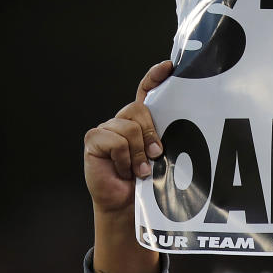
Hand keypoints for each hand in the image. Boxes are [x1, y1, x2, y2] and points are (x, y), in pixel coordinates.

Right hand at [83, 60, 172, 216]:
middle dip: (151, 134)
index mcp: (141, 122)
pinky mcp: (94, 139)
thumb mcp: (160, 159)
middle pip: (138, 109)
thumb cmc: (145, 183)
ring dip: (138, 154)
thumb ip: (163, 140)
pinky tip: (122, 170)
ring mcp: (106, 128)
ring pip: (129, 128)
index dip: (155, 77)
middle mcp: (122, 121)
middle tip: (156, 155)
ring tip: (138, 170)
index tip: (168, 67)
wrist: (125, 204)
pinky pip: (116, 142)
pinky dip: (123, 160)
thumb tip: (178, 131)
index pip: (146, 91)